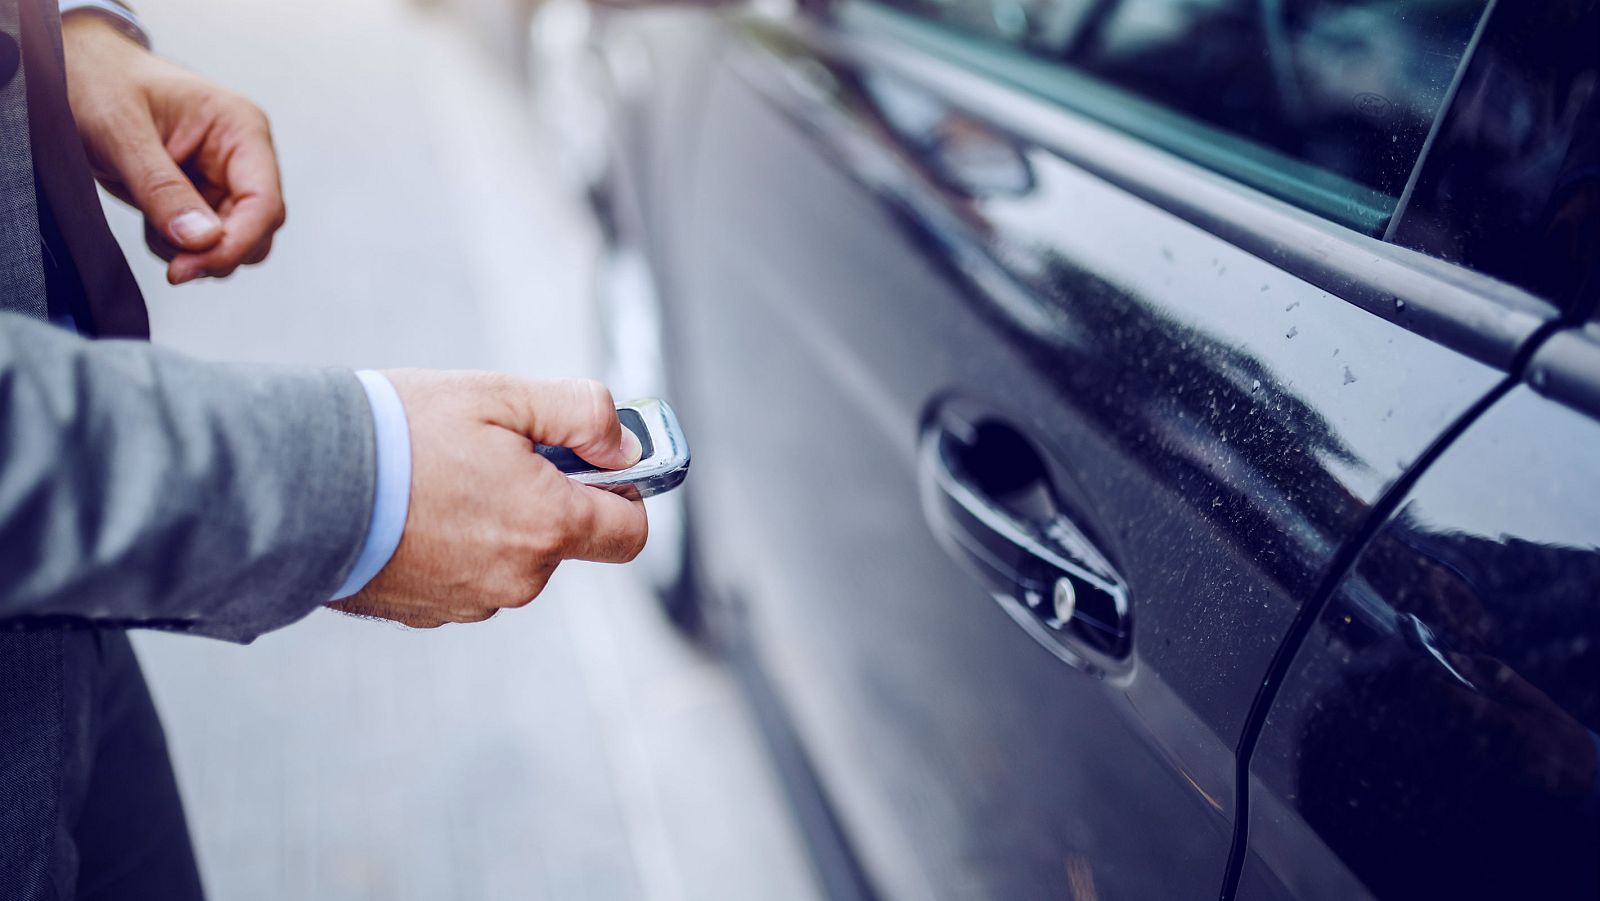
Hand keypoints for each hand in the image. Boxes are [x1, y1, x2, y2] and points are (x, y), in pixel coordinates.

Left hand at [63, 15, 285, 284]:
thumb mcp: (122, 132)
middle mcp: (241, 156)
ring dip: (196, 253)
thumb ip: (162, 188)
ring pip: (234, 242)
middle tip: (173, 263)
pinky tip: (152, 222)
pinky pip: (205, 241)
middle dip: (216, 253)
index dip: (235, 242)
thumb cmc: (100, 80)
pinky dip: (179, 247)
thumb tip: (201, 240)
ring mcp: (223, 179)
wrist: (74, 72)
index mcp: (239, 129)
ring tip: (154, 227)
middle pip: (258, 229)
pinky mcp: (201, 197)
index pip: (263, 202)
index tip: (191, 265)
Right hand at [331, 375, 648, 627]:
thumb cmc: (399, 432)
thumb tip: (625, 446)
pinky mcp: (424, 614)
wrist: (296, 484)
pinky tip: (412, 507)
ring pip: (511, 558)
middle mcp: (518, 579)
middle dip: (544, 496)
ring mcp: (469, 603)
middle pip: (563, 540)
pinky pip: (463, 576)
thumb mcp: (502, 395)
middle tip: (492, 450)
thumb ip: (582, 414)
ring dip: (493, 520)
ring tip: (438, 475)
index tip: (596, 462)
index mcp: (548, 526)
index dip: (624, 492)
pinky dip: (451, 545)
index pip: (630, 532)